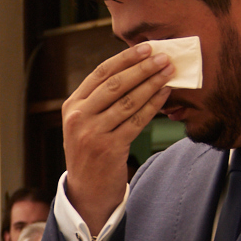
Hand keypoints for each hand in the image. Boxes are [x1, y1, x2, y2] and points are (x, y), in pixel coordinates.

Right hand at [62, 43, 173, 233]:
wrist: (86, 191)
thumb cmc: (90, 153)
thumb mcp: (84, 124)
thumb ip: (99, 101)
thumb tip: (134, 70)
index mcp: (71, 106)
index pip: (100, 74)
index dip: (125, 59)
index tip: (146, 48)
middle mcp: (78, 118)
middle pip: (115, 85)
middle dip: (142, 69)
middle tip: (164, 58)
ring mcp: (92, 133)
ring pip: (128, 101)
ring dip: (152, 84)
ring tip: (169, 73)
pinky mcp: (109, 148)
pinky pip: (136, 121)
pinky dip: (153, 106)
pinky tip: (165, 96)